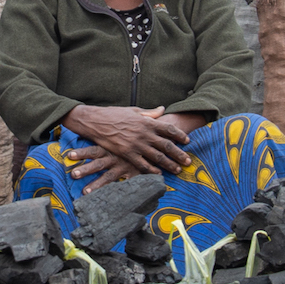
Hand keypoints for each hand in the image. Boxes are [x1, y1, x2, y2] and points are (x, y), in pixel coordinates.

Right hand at [66, 105, 191, 189]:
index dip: (180, 135)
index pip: (169, 129)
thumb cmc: (114, 114)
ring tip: (178, 170)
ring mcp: (136, 144)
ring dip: (169, 164)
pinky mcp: (127, 153)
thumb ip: (150, 112)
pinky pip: (143, 164)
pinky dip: (152, 170)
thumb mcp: (134, 110)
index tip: (188, 141)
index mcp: (147, 122)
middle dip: (179, 154)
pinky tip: (159, 174)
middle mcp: (144, 134)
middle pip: (167, 145)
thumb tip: (163, 109)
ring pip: (158, 157)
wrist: (96, 121)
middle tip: (188, 161)